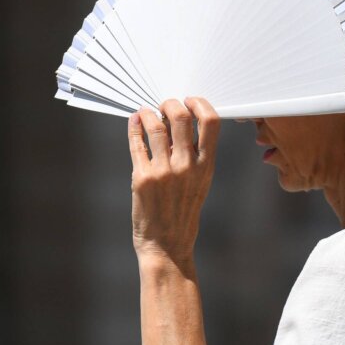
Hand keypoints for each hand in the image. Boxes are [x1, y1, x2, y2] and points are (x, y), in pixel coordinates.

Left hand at [128, 97, 220, 267]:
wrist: (167, 245)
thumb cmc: (183, 212)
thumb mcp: (200, 183)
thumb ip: (194, 155)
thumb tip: (180, 120)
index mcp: (206, 166)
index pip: (211, 122)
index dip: (200, 103)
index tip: (190, 99)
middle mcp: (187, 166)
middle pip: (181, 117)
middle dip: (170, 103)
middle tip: (164, 105)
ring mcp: (163, 172)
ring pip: (155, 126)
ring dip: (149, 113)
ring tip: (146, 112)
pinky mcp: (142, 178)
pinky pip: (137, 143)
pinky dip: (134, 126)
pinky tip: (134, 121)